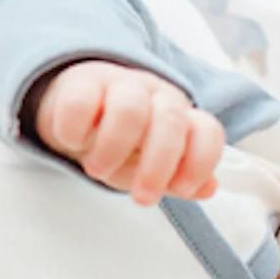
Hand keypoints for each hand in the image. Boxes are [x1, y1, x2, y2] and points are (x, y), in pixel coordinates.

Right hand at [34, 60, 223, 205]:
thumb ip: (175, 180)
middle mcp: (154, 96)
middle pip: (171, 120)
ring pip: (130, 108)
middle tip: (141, 196)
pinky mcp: (81, 81)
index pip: (206, 131)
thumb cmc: (114, 142)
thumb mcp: (145, 169)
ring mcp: (119, 84)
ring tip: (98, 169)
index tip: (183, 188)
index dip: (200, 162)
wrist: (71, 112)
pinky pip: (82, 102)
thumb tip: (208, 188)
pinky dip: (75, 131)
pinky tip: (73, 142)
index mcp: (177, 117)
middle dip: (158, 165)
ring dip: (114, 148)